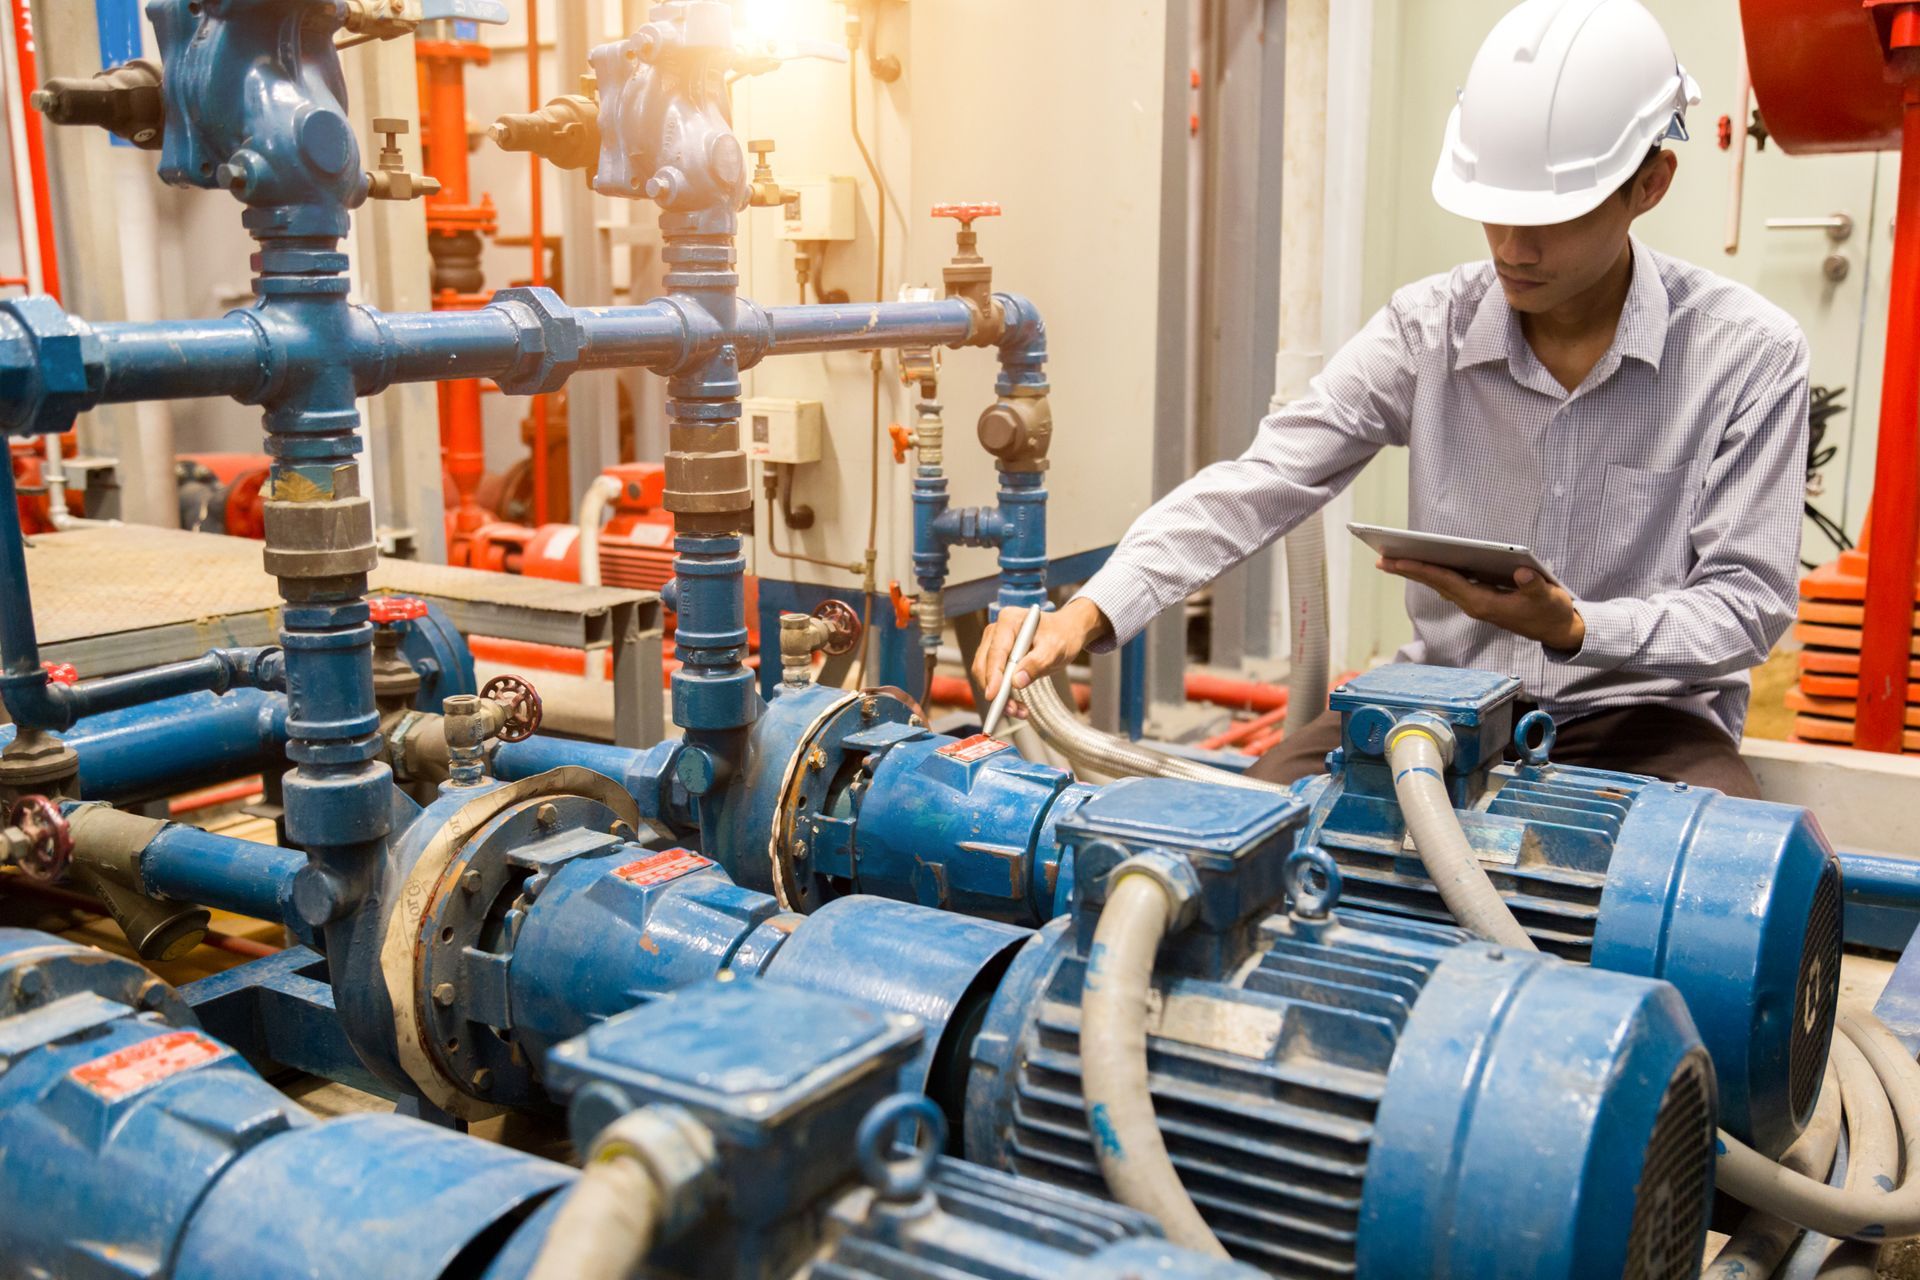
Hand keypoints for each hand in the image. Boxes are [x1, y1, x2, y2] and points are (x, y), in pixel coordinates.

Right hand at [972, 598, 1109, 720]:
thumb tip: (1016, 681)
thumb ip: (1037, 663)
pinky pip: (992, 678)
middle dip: (995, 690)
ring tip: (1018, 710)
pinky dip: (1002, 694)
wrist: (1066, 631)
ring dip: (998, 696)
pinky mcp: (996, 657)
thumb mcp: (1055, 649)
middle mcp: (996, 630)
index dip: (993, 675)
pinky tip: (1016, 705)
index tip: (993, 695)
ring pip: (985, 675)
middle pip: (984, 664)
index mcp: (1009, 620)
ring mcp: (994, 643)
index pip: (996, 651)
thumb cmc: (1062, 636)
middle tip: (1012, 709)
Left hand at [1378, 557, 1585, 650]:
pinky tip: (1424, 564)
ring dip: (1418, 572)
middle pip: (1436, 583)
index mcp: (1484, 604)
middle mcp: (1474, 604)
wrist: (1557, 630)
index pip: (1446, 582)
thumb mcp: (1548, 598)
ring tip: (1394, 559)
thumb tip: (1524, 572)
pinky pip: (1452, 583)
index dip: (1421, 570)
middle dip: (1409, 570)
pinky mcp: (1481, 599)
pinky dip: (1436, 573)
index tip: (1397, 561)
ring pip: (1441, 584)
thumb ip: (1535, 586)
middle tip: (1381, 558)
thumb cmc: (1551, 612)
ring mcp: (1476, 602)